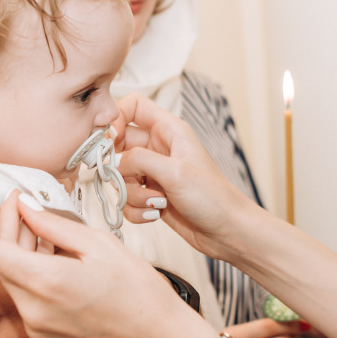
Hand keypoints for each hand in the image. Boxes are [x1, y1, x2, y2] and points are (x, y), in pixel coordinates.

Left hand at [0, 191, 220, 337]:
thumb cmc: (143, 298)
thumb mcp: (101, 245)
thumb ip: (55, 225)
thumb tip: (26, 209)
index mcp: (45, 282)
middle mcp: (33, 310)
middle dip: (2, 229)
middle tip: (21, 206)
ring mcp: (37, 328)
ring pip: (9, 281)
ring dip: (16, 252)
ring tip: (39, 229)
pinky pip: (25, 299)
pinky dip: (29, 274)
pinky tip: (49, 258)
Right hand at [114, 93, 266, 260]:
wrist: (227, 231)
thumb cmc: (214, 198)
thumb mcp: (175, 172)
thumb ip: (140, 159)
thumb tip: (116, 161)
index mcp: (169, 131)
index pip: (134, 106)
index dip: (116, 118)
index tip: (109, 140)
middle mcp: (159, 149)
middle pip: (119, 145)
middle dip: (119, 166)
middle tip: (126, 179)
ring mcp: (153, 173)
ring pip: (121, 177)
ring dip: (132, 194)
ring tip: (158, 201)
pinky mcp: (151, 196)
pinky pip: (127, 200)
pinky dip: (137, 209)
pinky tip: (157, 213)